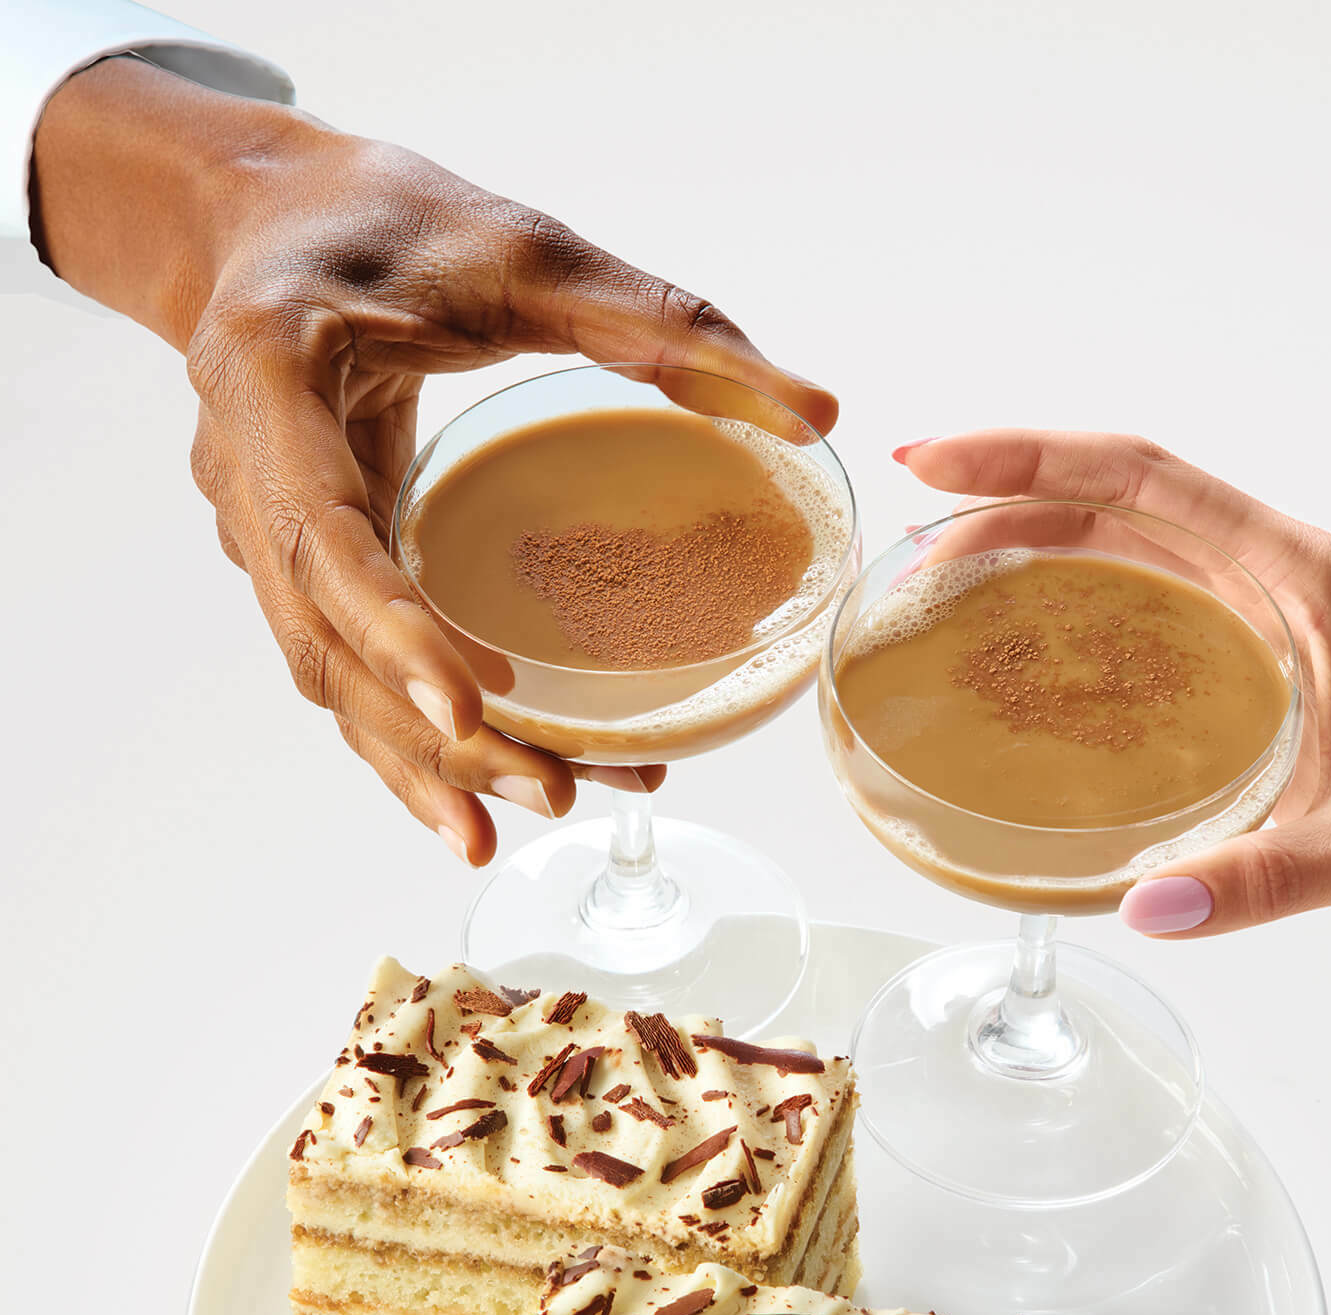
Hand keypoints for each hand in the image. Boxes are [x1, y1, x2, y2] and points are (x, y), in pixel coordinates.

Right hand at [32, 59, 835, 864]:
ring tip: (544, 808)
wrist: (268, 222)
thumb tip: (815, 412)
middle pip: (328, 639)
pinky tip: (479, 799)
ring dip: (427, 759)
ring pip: (332, 675)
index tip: (476, 707)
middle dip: (434, 731)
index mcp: (272, 378)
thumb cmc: (388, 222)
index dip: (396, 630)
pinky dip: (409, 739)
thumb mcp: (528, 251)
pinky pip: (344, 667)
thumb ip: (665, 327)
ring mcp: (257, 532)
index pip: (324, 533)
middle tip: (550, 788)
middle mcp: (246, 473)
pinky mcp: (296, 566)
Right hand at [894, 429, 1330, 958]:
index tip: (940, 462)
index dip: (1034, 459)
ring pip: (1117, 542)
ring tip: (934, 574)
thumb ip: (1260, 878)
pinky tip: (1003, 636)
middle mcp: (1273, 577)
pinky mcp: (1240, 658)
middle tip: (910, 533)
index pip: (1147, 482)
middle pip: (1115, 498)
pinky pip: (1131, 601)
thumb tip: (1145, 903)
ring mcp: (1254, 613)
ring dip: (1023, 540)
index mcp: (1302, 579)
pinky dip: (1058, 597)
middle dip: (1004, 493)